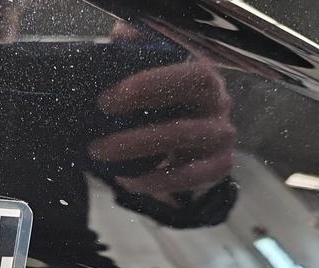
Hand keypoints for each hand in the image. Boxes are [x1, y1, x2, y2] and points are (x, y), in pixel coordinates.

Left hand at [88, 24, 235, 204]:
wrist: (192, 124)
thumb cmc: (167, 91)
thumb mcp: (154, 63)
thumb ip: (139, 45)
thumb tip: (121, 35)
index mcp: (206, 78)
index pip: (192, 78)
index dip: (153, 86)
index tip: (110, 98)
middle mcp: (220, 108)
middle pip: (184, 127)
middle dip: (136, 137)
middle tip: (96, 141)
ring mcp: (221, 140)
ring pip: (183, 157)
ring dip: (138, 158)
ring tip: (101, 157)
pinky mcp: (217, 166)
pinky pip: (187, 180)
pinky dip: (154, 182)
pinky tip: (126, 180)